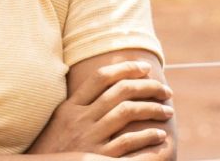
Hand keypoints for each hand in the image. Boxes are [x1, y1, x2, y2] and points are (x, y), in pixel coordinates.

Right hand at [29, 61, 173, 157]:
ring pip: (127, 113)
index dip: (126, 68)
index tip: (145, 68)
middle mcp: (79, 120)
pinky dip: (147, 137)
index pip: (101, 77)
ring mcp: (88, 140)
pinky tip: (159, 136)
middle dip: (148, 87)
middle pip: (120, 92)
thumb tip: (106, 84)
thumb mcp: (60, 122)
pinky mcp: (97, 159)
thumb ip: (80, 104)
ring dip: (152, 110)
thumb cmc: (53, 149)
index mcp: (70, 108)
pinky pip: (128, 143)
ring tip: (166, 111)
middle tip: (166, 91)